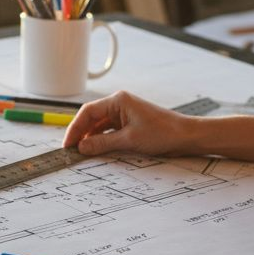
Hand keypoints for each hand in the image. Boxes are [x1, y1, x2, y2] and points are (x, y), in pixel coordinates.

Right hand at [61, 91, 194, 156]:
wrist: (186, 136)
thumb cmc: (162, 132)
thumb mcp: (129, 140)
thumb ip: (103, 144)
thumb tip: (82, 147)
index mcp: (118, 101)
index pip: (88, 112)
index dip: (75, 128)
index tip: (68, 144)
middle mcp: (119, 104)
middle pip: (92, 119)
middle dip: (81, 134)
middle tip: (71, 151)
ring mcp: (124, 114)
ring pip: (100, 126)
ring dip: (91, 139)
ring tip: (82, 153)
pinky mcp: (130, 124)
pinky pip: (110, 132)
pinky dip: (102, 141)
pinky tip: (97, 151)